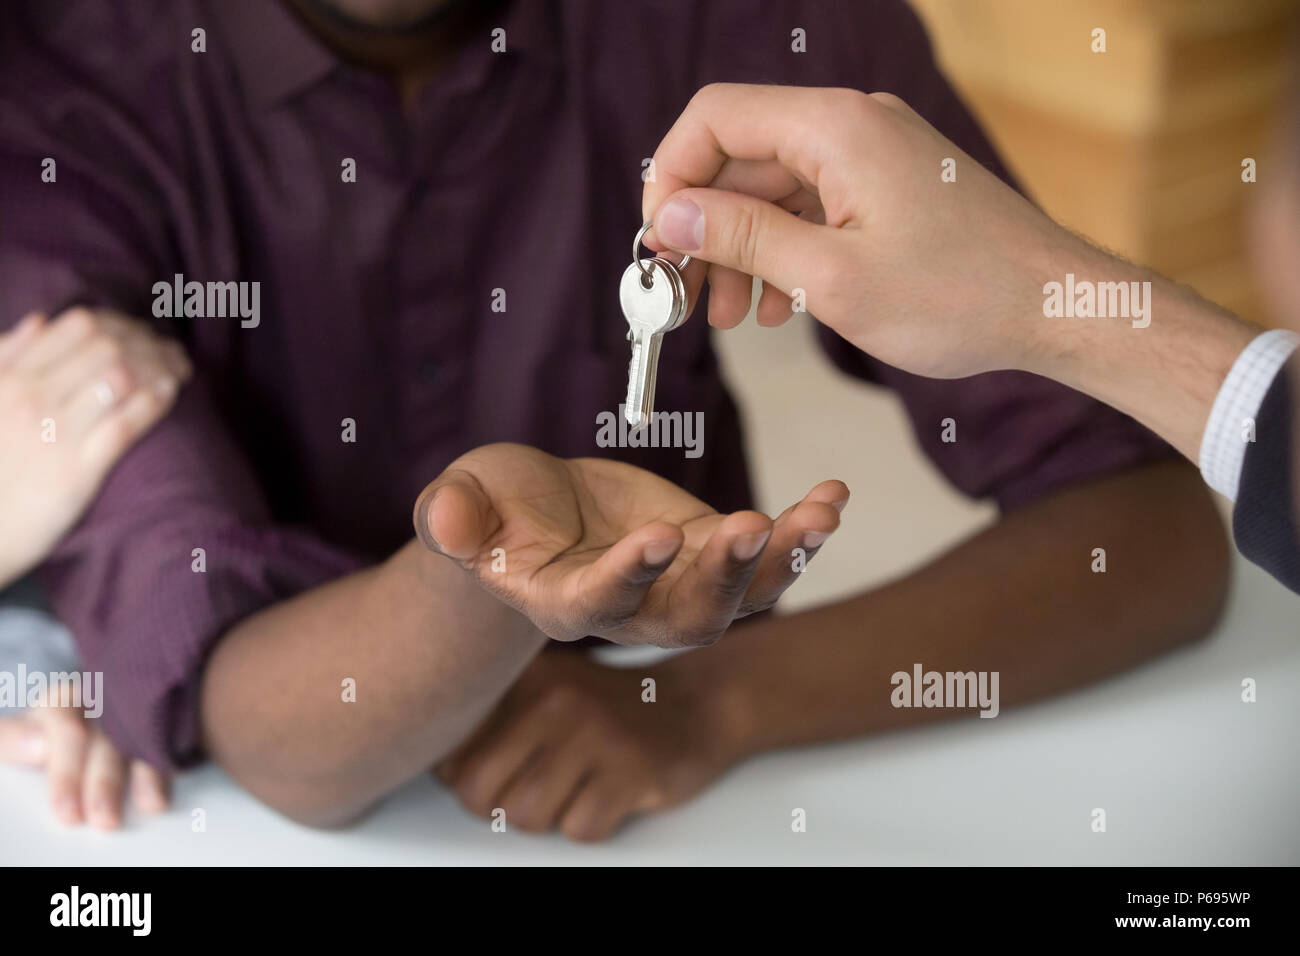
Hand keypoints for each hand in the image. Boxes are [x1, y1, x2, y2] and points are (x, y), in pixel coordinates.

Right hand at [0, 308, 191, 586]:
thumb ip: (7, 358)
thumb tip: (40, 320)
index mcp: (11, 377)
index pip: (79, 325)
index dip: (122, 324)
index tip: (143, 334)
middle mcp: (31, 398)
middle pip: (107, 348)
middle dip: (150, 345)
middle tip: (174, 353)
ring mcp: (54, 434)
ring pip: (119, 378)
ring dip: (158, 367)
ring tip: (179, 371)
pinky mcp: (77, 472)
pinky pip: (123, 425)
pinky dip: (153, 403)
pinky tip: (171, 392)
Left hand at [0, 705, 169, 828]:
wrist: (78, 728)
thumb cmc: (44, 735)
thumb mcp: (19, 735)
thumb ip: (13, 739)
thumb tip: (38, 747)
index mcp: (64, 701)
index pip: (65, 726)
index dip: (66, 770)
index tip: (66, 807)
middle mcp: (104, 704)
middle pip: (107, 739)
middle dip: (106, 782)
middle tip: (104, 818)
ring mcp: (133, 716)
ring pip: (142, 740)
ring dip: (147, 776)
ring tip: (150, 804)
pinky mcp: (157, 731)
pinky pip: (168, 744)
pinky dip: (168, 767)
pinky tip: (167, 787)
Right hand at [414, 442, 846, 646]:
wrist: (532, 514)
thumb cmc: (490, 508)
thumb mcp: (461, 498)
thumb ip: (453, 516)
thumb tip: (444, 523)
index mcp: (561, 601)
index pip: (597, 603)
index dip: (627, 577)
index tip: (656, 536)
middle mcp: (629, 609)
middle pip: (687, 616)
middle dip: (725, 578)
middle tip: (753, 525)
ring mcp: (676, 584)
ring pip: (740, 594)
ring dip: (783, 558)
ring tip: (821, 512)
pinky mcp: (706, 552)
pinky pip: (763, 552)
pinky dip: (801, 529)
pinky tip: (834, 494)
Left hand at [436, 649, 741, 840]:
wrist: (695, 704)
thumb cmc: (609, 708)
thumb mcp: (549, 686)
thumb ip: (493, 714)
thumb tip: (440, 768)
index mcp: (528, 679)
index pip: (454, 755)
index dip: (468, 780)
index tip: (500, 770)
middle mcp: (556, 701)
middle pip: (480, 792)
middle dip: (498, 807)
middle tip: (531, 791)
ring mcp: (596, 736)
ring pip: (526, 816)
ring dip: (547, 817)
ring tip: (572, 789)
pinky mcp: (632, 772)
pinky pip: (579, 829)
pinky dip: (590, 822)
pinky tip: (605, 792)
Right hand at [641, 83, 1080, 379]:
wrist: (1055, 308)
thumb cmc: (960, 295)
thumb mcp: (831, 277)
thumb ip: (744, 239)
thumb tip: (670, 217)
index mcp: (836, 127)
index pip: (717, 117)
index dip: (672, 175)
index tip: (658, 240)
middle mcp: (852, 126)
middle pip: (742, 157)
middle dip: (705, 228)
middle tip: (683, 294)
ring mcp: (873, 157)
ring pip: (774, 190)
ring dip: (741, 250)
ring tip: (725, 316)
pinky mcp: (888, 189)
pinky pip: (812, 208)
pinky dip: (783, 252)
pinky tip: (773, 307)